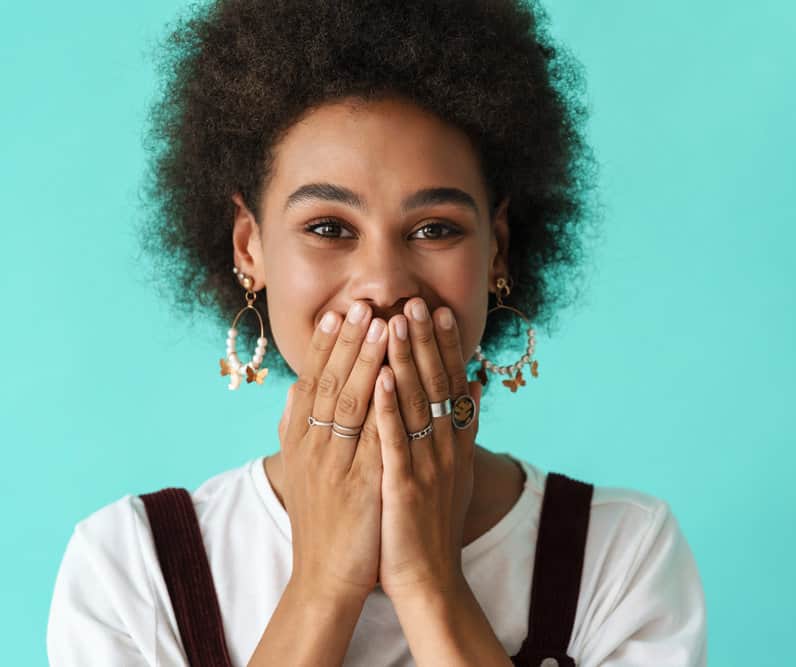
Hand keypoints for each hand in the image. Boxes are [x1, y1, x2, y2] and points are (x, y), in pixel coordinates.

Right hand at [277, 302, 388, 602]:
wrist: (325, 577)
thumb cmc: (322, 521)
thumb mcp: (303, 470)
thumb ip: (297, 427)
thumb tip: (296, 387)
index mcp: (303, 441)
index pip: (313, 382)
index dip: (324, 346)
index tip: (336, 312)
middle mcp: (315, 446)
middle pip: (330, 383)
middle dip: (347, 340)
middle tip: (360, 303)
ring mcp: (336, 464)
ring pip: (350, 402)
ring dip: (365, 359)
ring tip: (380, 323)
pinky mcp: (360, 484)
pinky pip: (371, 437)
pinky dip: (380, 405)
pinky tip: (391, 378)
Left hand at [372, 297, 482, 601]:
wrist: (430, 581)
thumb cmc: (433, 526)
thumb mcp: (455, 472)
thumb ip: (464, 427)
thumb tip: (474, 383)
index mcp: (454, 445)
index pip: (453, 385)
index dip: (447, 347)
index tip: (442, 311)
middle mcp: (445, 450)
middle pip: (437, 386)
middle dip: (426, 341)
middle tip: (419, 301)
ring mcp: (426, 467)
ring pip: (416, 405)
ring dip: (407, 361)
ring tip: (397, 322)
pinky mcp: (404, 487)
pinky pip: (394, 441)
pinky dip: (388, 409)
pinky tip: (382, 378)